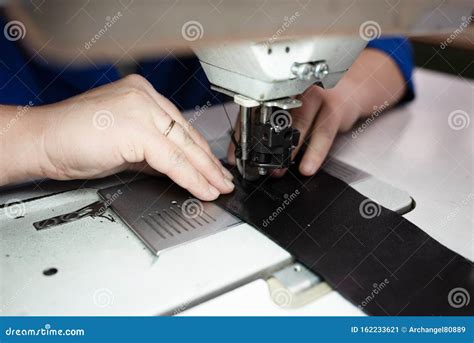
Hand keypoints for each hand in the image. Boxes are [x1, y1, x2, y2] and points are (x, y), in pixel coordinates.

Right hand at [11, 74, 233, 199]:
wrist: (42, 141)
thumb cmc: (73, 139)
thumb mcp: (123, 142)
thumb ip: (150, 151)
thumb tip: (174, 166)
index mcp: (142, 94)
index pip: (180, 125)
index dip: (199, 150)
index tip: (211, 167)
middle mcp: (144, 96)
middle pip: (186, 135)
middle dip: (208, 162)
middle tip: (223, 180)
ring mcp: (141, 109)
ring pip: (184, 146)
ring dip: (205, 172)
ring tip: (218, 188)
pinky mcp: (136, 128)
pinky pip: (172, 159)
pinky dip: (190, 177)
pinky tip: (202, 188)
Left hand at [227, 48, 406, 176]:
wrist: (348, 92)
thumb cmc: (313, 105)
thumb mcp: (287, 113)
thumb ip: (263, 128)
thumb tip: (238, 155)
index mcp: (278, 91)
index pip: (254, 112)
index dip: (242, 135)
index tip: (234, 157)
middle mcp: (294, 91)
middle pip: (274, 119)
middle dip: (264, 146)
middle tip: (256, 167)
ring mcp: (315, 97)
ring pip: (298, 126)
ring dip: (286, 152)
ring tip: (278, 171)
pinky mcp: (334, 108)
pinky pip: (323, 134)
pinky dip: (314, 153)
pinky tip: (307, 167)